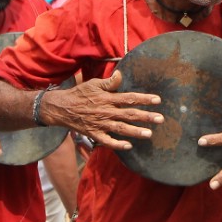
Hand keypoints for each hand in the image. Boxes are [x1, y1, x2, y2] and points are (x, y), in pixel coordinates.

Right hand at [42, 71, 162, 151]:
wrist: (61, 108)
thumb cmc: (79, 94)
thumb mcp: (93, 84)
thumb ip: (109, 82)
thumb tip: (120, 75)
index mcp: (108, 98)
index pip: (129, 98)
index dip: (144, 99)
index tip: (157, 100)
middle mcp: (106, 111)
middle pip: (129, 114)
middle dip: (146, 117)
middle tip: (160, 119)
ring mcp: (100, 124)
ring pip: (121, 128)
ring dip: (135, 131)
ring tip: (149, 134)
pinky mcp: (94, 134)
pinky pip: (107, 141)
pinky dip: (117, 144)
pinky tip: (128, 146)